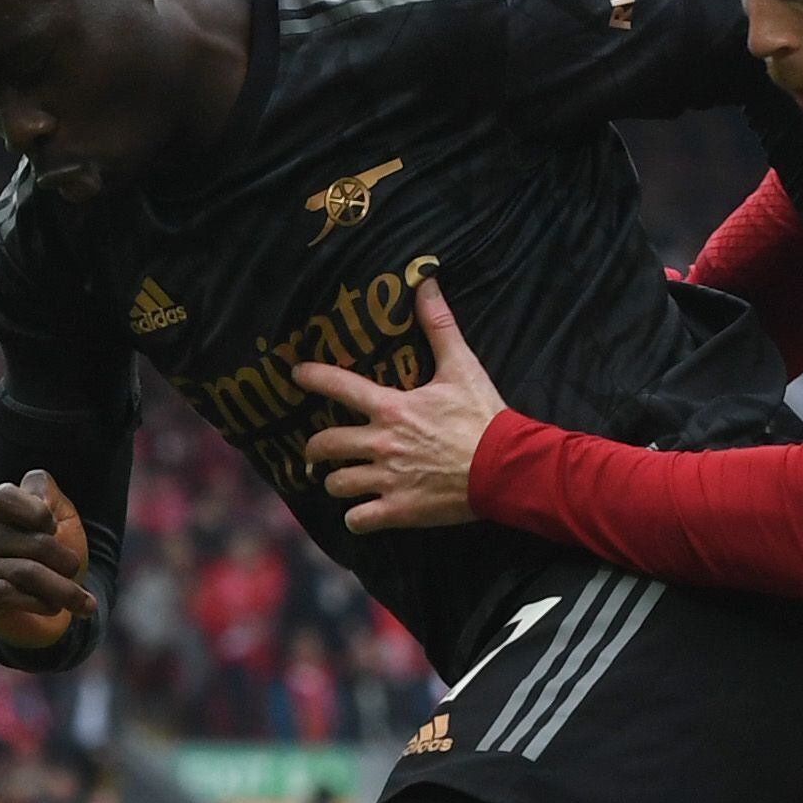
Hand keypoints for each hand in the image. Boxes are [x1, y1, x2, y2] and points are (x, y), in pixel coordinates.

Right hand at [0, 470, 89, 649]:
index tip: (53, 527)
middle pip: (36, 542)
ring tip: (77, 597)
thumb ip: (45, 491)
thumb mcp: (62, 514)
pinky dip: (42, 603)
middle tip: (73, 569)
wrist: (60, 604)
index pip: (3, 496)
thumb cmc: (59, 553)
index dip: (38, 513)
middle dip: (68, 561)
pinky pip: (6, 595)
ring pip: (27, 572)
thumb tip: (36, 499)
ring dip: (64, 589)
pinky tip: (51, 607)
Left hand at [299, 279, 501, 533]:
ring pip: (338, 484)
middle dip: (316, 447)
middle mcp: (382, 444)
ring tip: (342, 480)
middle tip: (316, 449)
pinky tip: (362, 513)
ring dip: (337, 481)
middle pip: (326, 445)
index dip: (313, 377)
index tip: (296, 375)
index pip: (339, 387)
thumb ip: (439, 326)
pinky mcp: (400, 510)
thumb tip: (426, 282)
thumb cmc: (483, 417)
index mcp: (392, 408)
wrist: (506, 468)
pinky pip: (359, 520)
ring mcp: (388, 480)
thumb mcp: (462, 367)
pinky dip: (358, 517)